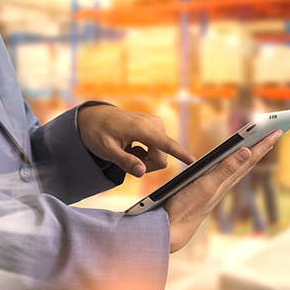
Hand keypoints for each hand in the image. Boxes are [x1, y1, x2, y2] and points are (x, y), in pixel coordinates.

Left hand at [77, 105, 194, 176]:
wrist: (94, 117)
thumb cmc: (97, 132)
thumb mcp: (106, 150)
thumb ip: (125, 162)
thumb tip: (142, 172)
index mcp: (141, 128)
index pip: (165, 144)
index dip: (180, 154)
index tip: (194, 161)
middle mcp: (153, 123)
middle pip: (161, 158)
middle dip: (146, 165)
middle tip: (127, 160)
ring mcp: (156, 124)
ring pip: (161, 155)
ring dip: (145, 159)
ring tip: (127, 150)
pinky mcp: (156, 126)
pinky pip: (158, 148)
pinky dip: (146, 152)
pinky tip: (132, 146)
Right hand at [165, 130, 281, 252]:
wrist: (173, 228)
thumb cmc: (187, 206)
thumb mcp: (207, 185)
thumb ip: (226, 168)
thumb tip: (247, 152)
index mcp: (227, 179)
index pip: (250, 158)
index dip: (264, 144)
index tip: (278, 130)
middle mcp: (226, 183)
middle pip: (249, 161)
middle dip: (263, 146)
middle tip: (277, 131)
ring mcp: (218, 187)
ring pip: (241, 168)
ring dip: (253, 154)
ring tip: (263, 144)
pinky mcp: (209, 189)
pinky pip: (230, 173)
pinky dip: (237, 163)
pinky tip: (236, 162)